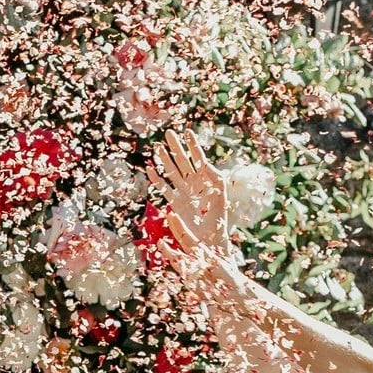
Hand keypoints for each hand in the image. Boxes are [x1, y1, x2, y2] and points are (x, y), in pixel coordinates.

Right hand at [148, 129, 234, 260]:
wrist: (208, 240)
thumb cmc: (219, 220)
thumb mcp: (221, 197)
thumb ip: (216, 179)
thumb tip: (206, 164)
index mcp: (205, 181)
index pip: (198, 159)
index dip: (192, 146)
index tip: (187, 132)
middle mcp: (193, 184)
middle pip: (182, 162)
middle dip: (176, 147)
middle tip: (168, 133)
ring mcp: (183, 193)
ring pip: (171, 172)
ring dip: (164, 160)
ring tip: (157, 147)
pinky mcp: (174, 203)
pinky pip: (163, 188)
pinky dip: (156, 179)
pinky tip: (151, 169)